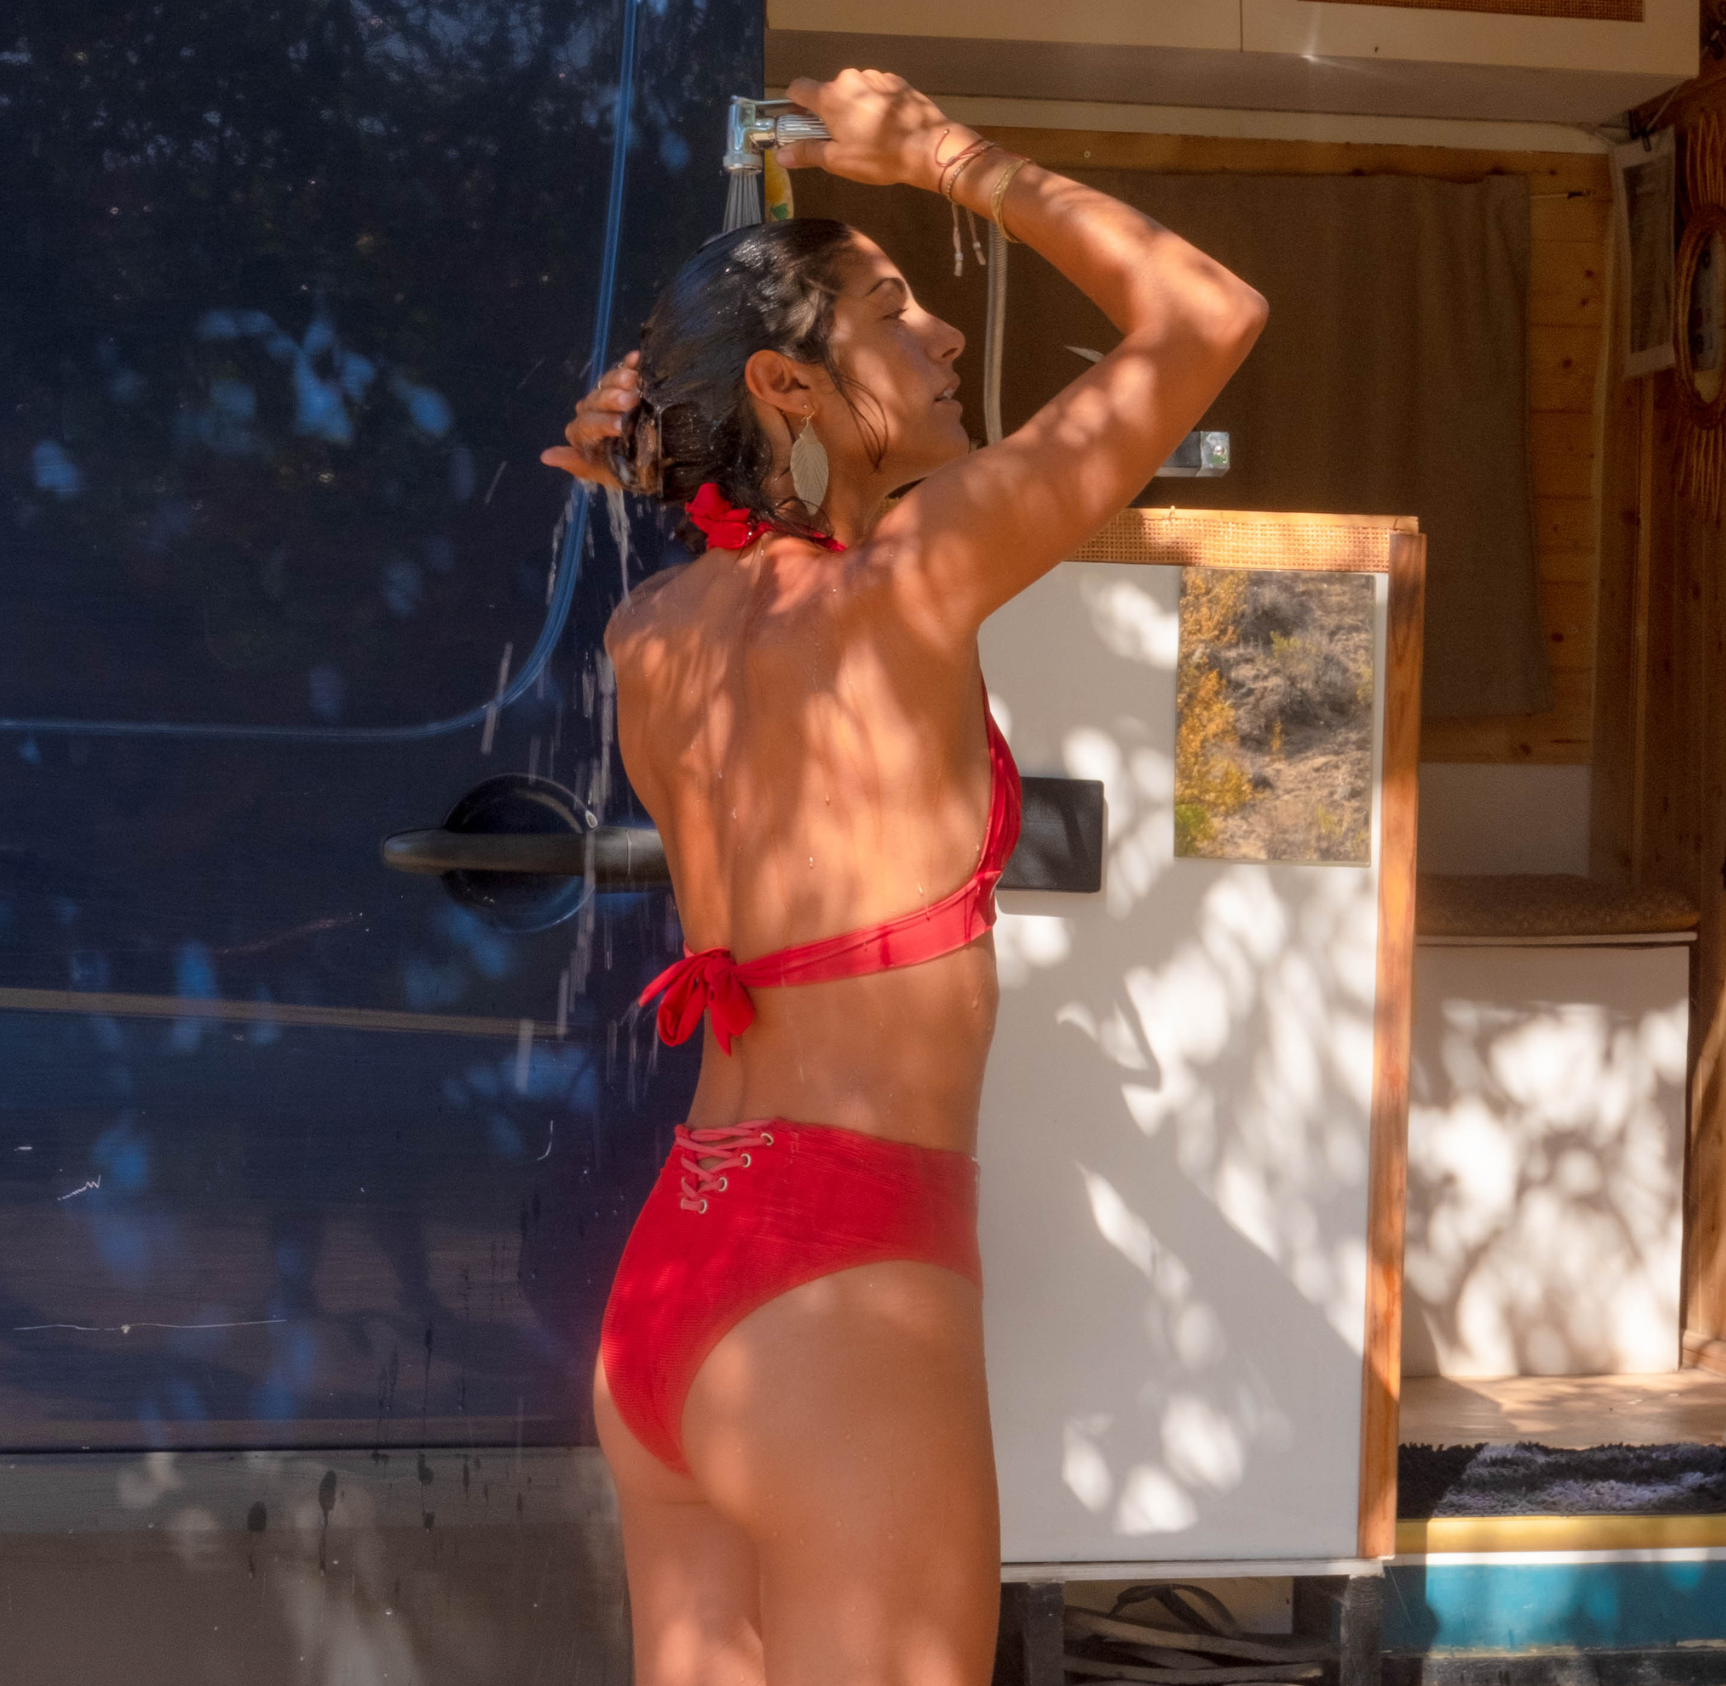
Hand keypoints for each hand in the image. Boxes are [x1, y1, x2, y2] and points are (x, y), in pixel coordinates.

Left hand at [539, 351, 639, 488]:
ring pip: (607, 383)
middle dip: (612, 399)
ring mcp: (607, 396)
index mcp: (582, 433)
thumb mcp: (604, 474)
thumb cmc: (625, 472)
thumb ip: (577, 464)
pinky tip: (636, 358)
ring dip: (619, 378)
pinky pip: (623, 370)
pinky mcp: (624, 385)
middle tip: (631, 400)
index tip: (621, 426)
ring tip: (634, 378)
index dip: (602, 423)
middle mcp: (591, 411)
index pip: (586, 424)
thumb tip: (546, 457)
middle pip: (596, 400)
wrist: (652, 466)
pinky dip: (629, 364)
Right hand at [776, 70, 966, 193]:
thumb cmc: (878, 156)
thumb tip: (782, 154)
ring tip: (866, 135)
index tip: (801, 123)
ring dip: (852, 108)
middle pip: (827, 92)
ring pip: (852, 91)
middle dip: (827, 113)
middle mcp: (850, 78)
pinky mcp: (895, 82)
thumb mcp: (838, 160)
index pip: (798, 89)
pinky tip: (885, 126)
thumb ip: (807, 153)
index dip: (795, 106)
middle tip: (837, 139)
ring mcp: (875, 77)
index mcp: (830, 96)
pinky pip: (874, 91)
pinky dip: (872, 105)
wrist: (927, 147)